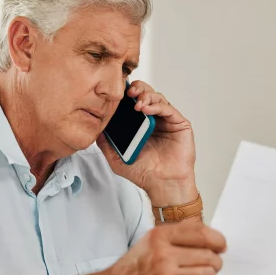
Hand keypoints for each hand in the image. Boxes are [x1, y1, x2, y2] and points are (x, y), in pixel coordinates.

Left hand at [97, 80, 196, 205]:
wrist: (162, 185)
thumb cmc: (144, 173)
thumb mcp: (117, 158)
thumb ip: (106, 143)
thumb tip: (95, 129)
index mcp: (140, 124)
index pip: (133, 102)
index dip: (125, 95)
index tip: (116, 93)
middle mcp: (154, 120)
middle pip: (146, 94)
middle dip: (137, 89)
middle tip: (128, 92)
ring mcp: (167, 121)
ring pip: (158, 98)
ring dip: (146, 96)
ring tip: (137, 103)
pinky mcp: (180, 124)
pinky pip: (168, 109)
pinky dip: (157, 106)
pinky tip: (146, 109)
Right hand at [104, 221, 226, 274]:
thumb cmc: (133, 268)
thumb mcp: (151, 241)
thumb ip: (178, 236)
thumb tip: (209, 237)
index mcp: (160, 237)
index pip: (202, 234)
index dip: (218, 240)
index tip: (221, 245)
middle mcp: (164, 256)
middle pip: (209, 256)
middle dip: (215, 261)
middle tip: (211, 264)